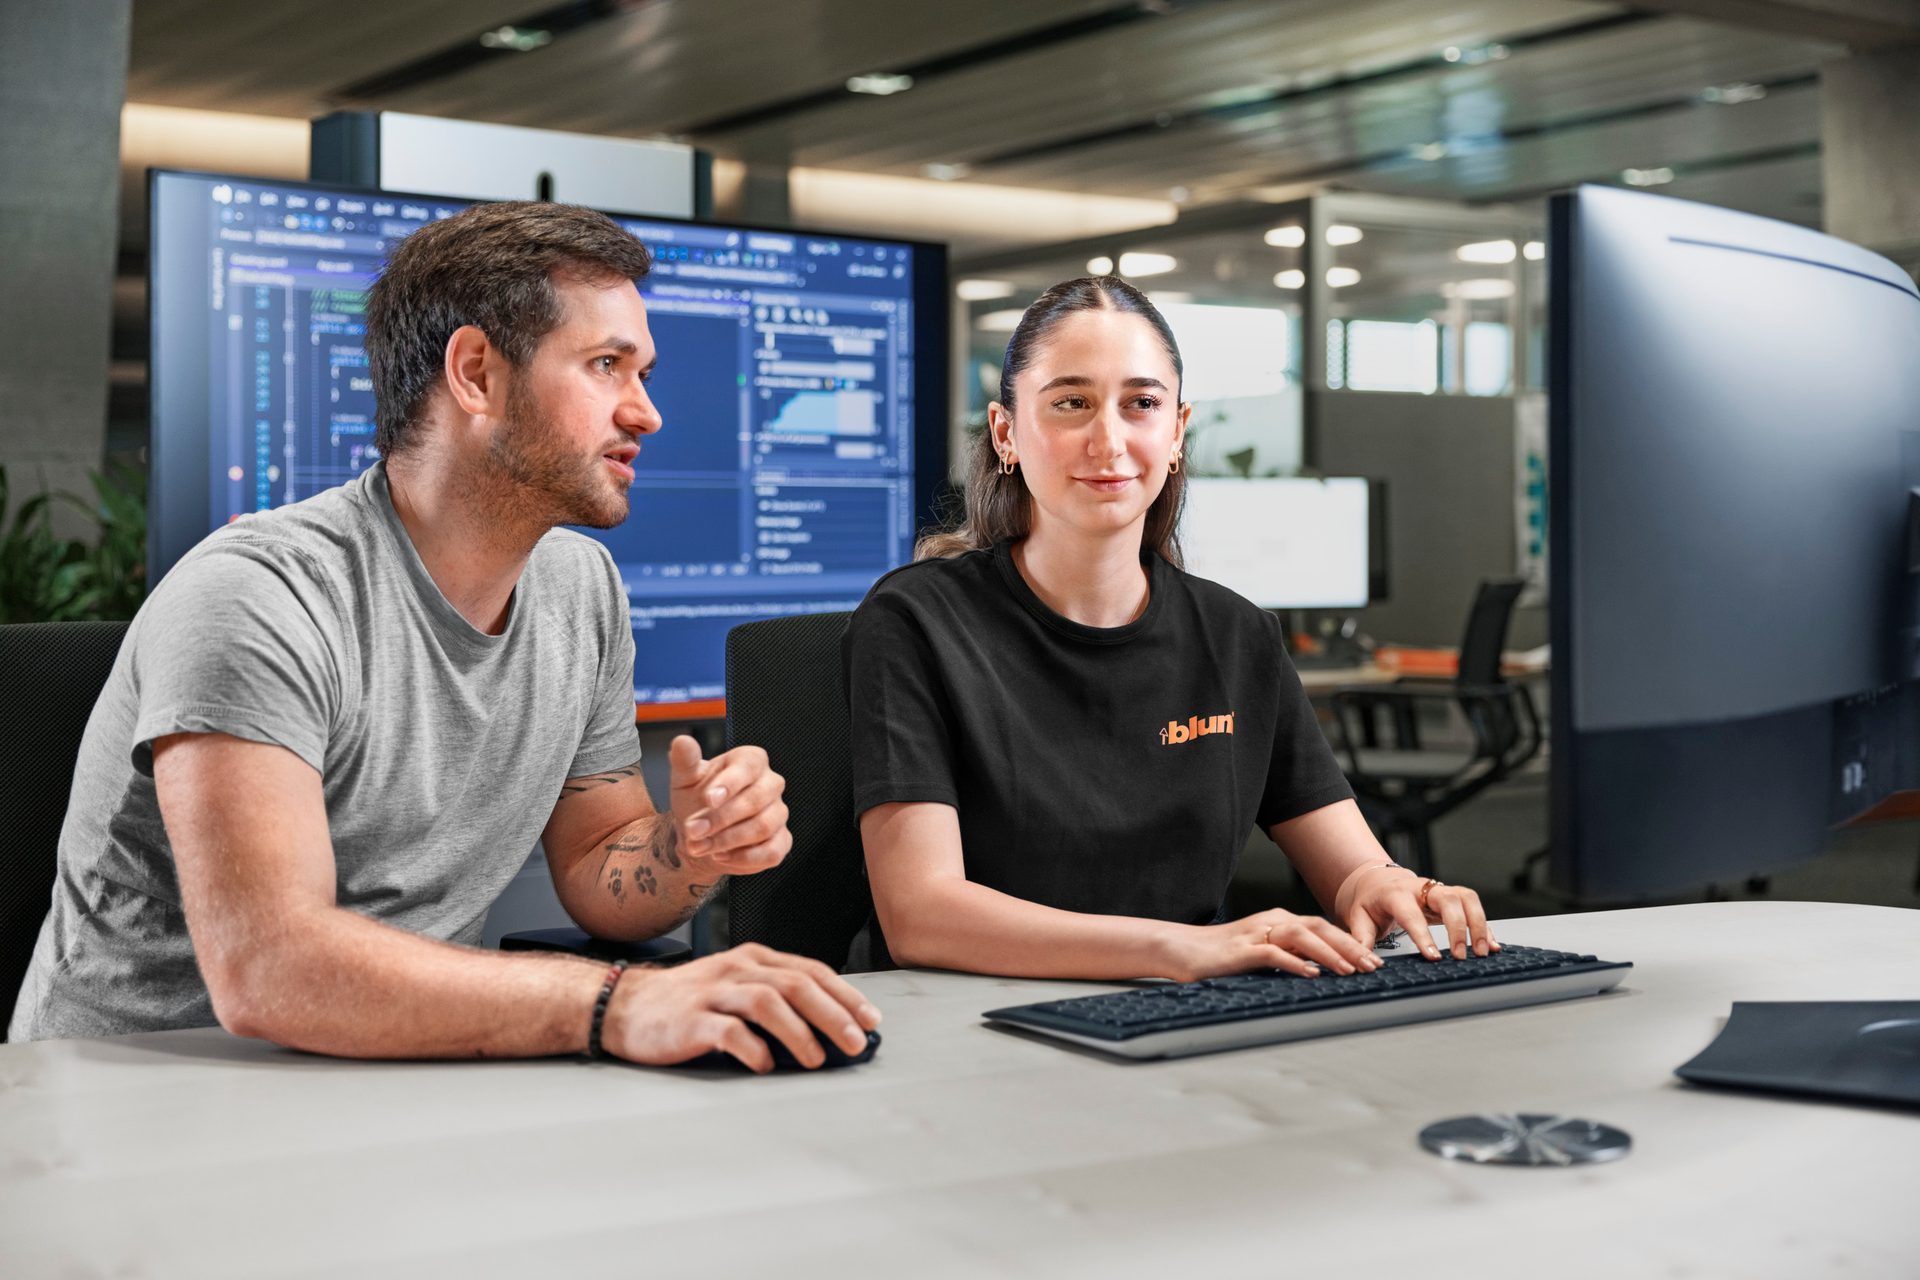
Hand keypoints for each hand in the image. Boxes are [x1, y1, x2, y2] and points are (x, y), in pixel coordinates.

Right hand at [599, 943, 882, 1072]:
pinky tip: (766, 1066)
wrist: (624, 1006)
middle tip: (856, 1042)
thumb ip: (775, 1001)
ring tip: (817, 1059)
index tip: (871, 1019)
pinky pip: (728, 1031)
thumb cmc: (688, 1003)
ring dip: (798, 1031)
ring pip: (766, 1002)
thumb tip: (828, 1031)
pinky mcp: (691, 1019)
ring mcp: (713, 992)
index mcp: (754, 959)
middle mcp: (737, 969)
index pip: (811, 971)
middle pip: (795, 984)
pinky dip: (753, 1048)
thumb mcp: (735, 988)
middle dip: (833, 1013)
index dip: (845, 995)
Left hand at [668, 735, 790, 875]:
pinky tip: (721, 856)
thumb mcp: (685, 779)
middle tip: (693, 831)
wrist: (701, 834)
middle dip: (721, 818)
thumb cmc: (696, 800)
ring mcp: (779, 813)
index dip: (731, 782)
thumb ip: (684, 761)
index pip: (749, 765)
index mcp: (750, 761)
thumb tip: (682, 742)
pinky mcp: (781, 841)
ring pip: (763, 827)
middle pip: (756, 800)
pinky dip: (743, 858)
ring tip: (700, 846)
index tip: (709, 798)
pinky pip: (772, 852)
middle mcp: (770, 784)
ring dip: (727, 840)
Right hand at [1167, 909, 1381, 982]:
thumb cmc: (1221, 956)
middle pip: (1319, 927)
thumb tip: (1319, 970)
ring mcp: (1256, 933)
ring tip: (1350, 971)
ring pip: (1301, 936)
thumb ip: (1288, 956)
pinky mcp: (1241, 949)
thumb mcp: (1261, 954)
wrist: (1180, 950)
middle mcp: (1271, 921)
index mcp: (1279, 921)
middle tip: (1373, 966)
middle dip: (1350, 946)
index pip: (1323, 928)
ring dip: (1329, 953)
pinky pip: (1273, 953)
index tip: (1373, 960)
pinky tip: (1312, 975)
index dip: (1351, 943)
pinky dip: (1295, 963)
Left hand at [1340, 865, 1498, 959]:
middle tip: (1461, 956)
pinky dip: (1485, 925)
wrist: (1378, 881)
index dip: (1424, 936)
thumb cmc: (1370, 900)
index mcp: (1396, 894)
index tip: (1434, 957)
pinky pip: (1473, 906)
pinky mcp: (1451, 897)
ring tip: (1483, 951)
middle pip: (1448, 900)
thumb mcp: (1358, 917)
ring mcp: (1439, 890)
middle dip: (1459, 928)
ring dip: (1479, 924)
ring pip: (1466, 898)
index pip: (1412, 915)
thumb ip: (1362, 939)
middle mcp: (1421, 888)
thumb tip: (1366, 963)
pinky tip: (1491, 944)